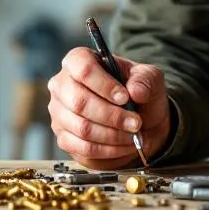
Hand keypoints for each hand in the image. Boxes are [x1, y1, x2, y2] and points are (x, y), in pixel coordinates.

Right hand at [47, 47, 170, 169]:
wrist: (139, 120)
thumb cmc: (138, 93)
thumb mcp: (149, 79)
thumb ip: (145, 80)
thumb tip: (136, 91)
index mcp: (79, 60)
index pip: (83, 68)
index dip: (105, 85)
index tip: (125, 98)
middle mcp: (62, 84)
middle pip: (79, 101)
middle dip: (112, 116)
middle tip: (135, 122)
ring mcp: (59, 112)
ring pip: (82, 127)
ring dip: (113, 135)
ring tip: (133, 135)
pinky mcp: (64, 137)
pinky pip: (82, 147)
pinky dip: (108, 150)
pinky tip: (123, 145)